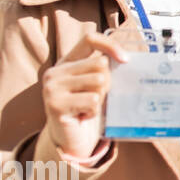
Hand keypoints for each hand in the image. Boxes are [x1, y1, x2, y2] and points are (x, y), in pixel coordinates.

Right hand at [41, 31, 127, 159]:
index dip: (110, 45)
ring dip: (101, 98)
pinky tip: (83, 116)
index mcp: (66, 63)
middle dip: (107, 83)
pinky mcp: (55, 104)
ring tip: (88, 107)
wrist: (71, 140)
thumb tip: (127, 60)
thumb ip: (104, 71)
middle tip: (96, 98)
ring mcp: (51, 87)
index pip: (90, 40)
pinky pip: (93, 100)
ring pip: (98, 81)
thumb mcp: (96, 86)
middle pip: (100, 64)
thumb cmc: (87, 110)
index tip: (126, 60)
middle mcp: (55, 72)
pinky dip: (94, 111)